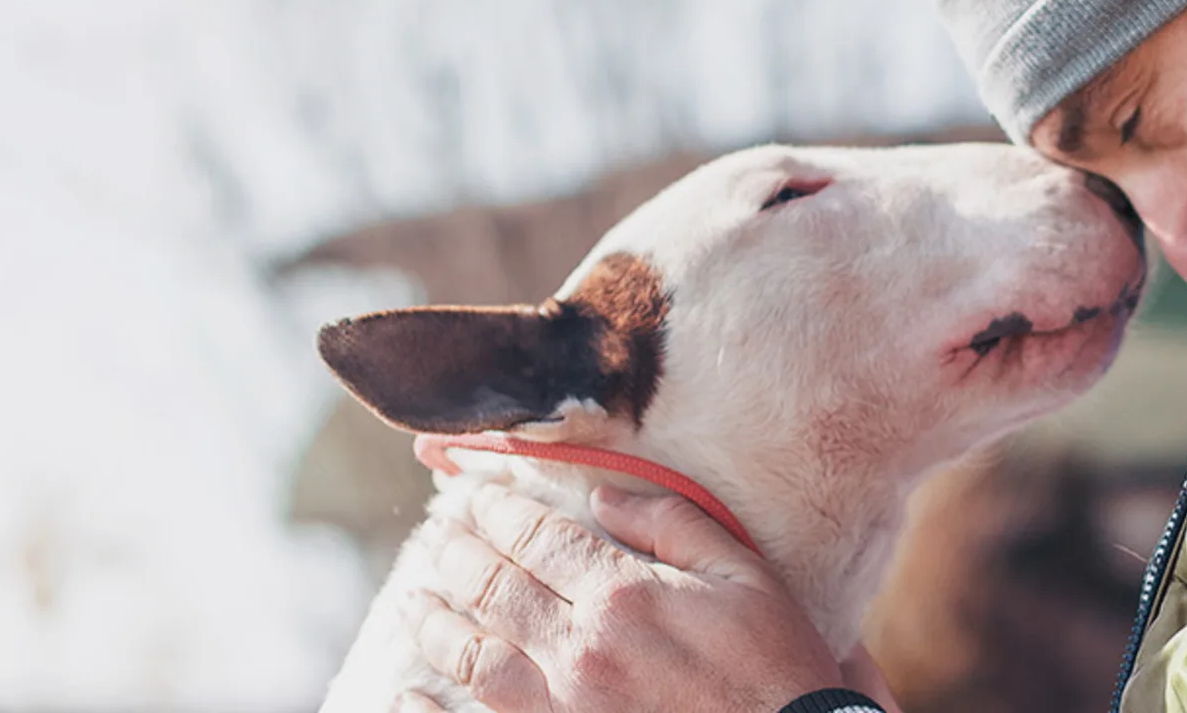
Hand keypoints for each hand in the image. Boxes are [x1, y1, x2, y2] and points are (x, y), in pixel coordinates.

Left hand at [400, 483, 869, 711]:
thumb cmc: (777, 668)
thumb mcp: (746, 577)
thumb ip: (674, 526)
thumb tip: (607, 495)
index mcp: (624, 596)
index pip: (538, 538)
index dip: (498, 512)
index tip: (475, 497)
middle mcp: (581, 651)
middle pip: (495, 590)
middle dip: (460, 556)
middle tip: (441, 538)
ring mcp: (566, 707)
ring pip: (474, 658)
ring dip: (437, 624)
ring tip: (418, 603)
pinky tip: (410, 696)